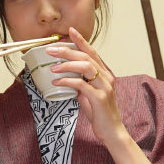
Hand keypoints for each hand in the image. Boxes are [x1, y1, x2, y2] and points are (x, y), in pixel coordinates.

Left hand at [47, 27, 127, 145]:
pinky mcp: (99, 98)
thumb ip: (81, 86)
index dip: (81, 41)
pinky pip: (81, 85)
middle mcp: (107, 78)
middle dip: (67, 51)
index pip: (92, 53)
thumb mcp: (89, 97)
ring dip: (67, 65)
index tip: (70, 31)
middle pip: (87, 57)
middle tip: (51, 50)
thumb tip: (67, 80)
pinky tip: (57, 82)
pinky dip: (67, 81)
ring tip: (53, 67)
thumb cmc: (101, 114)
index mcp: (105, 75)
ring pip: (86, 67)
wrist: (112, 132)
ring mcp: (104, 87)